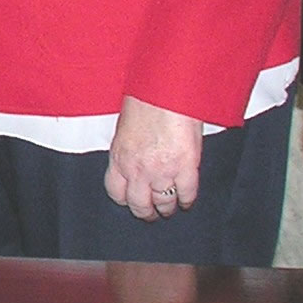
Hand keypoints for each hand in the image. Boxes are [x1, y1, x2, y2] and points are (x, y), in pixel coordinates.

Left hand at [104, 94, 204, 220]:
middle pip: (139, 204)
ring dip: (168, 208)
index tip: (131, 199)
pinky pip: (186, 194)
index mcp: (119, 158)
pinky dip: (187, 200)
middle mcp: (137, 170)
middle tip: (153, 213)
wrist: (167, 88)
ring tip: (171, 208)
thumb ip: (129, 149)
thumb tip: (137, 159)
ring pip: (164, 203)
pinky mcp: (186, 167)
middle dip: (146, 212)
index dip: (125, 199)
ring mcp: (162, 171)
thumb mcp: (126, 127)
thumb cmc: (146, 99)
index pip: (116, 192)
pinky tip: (187, 200)